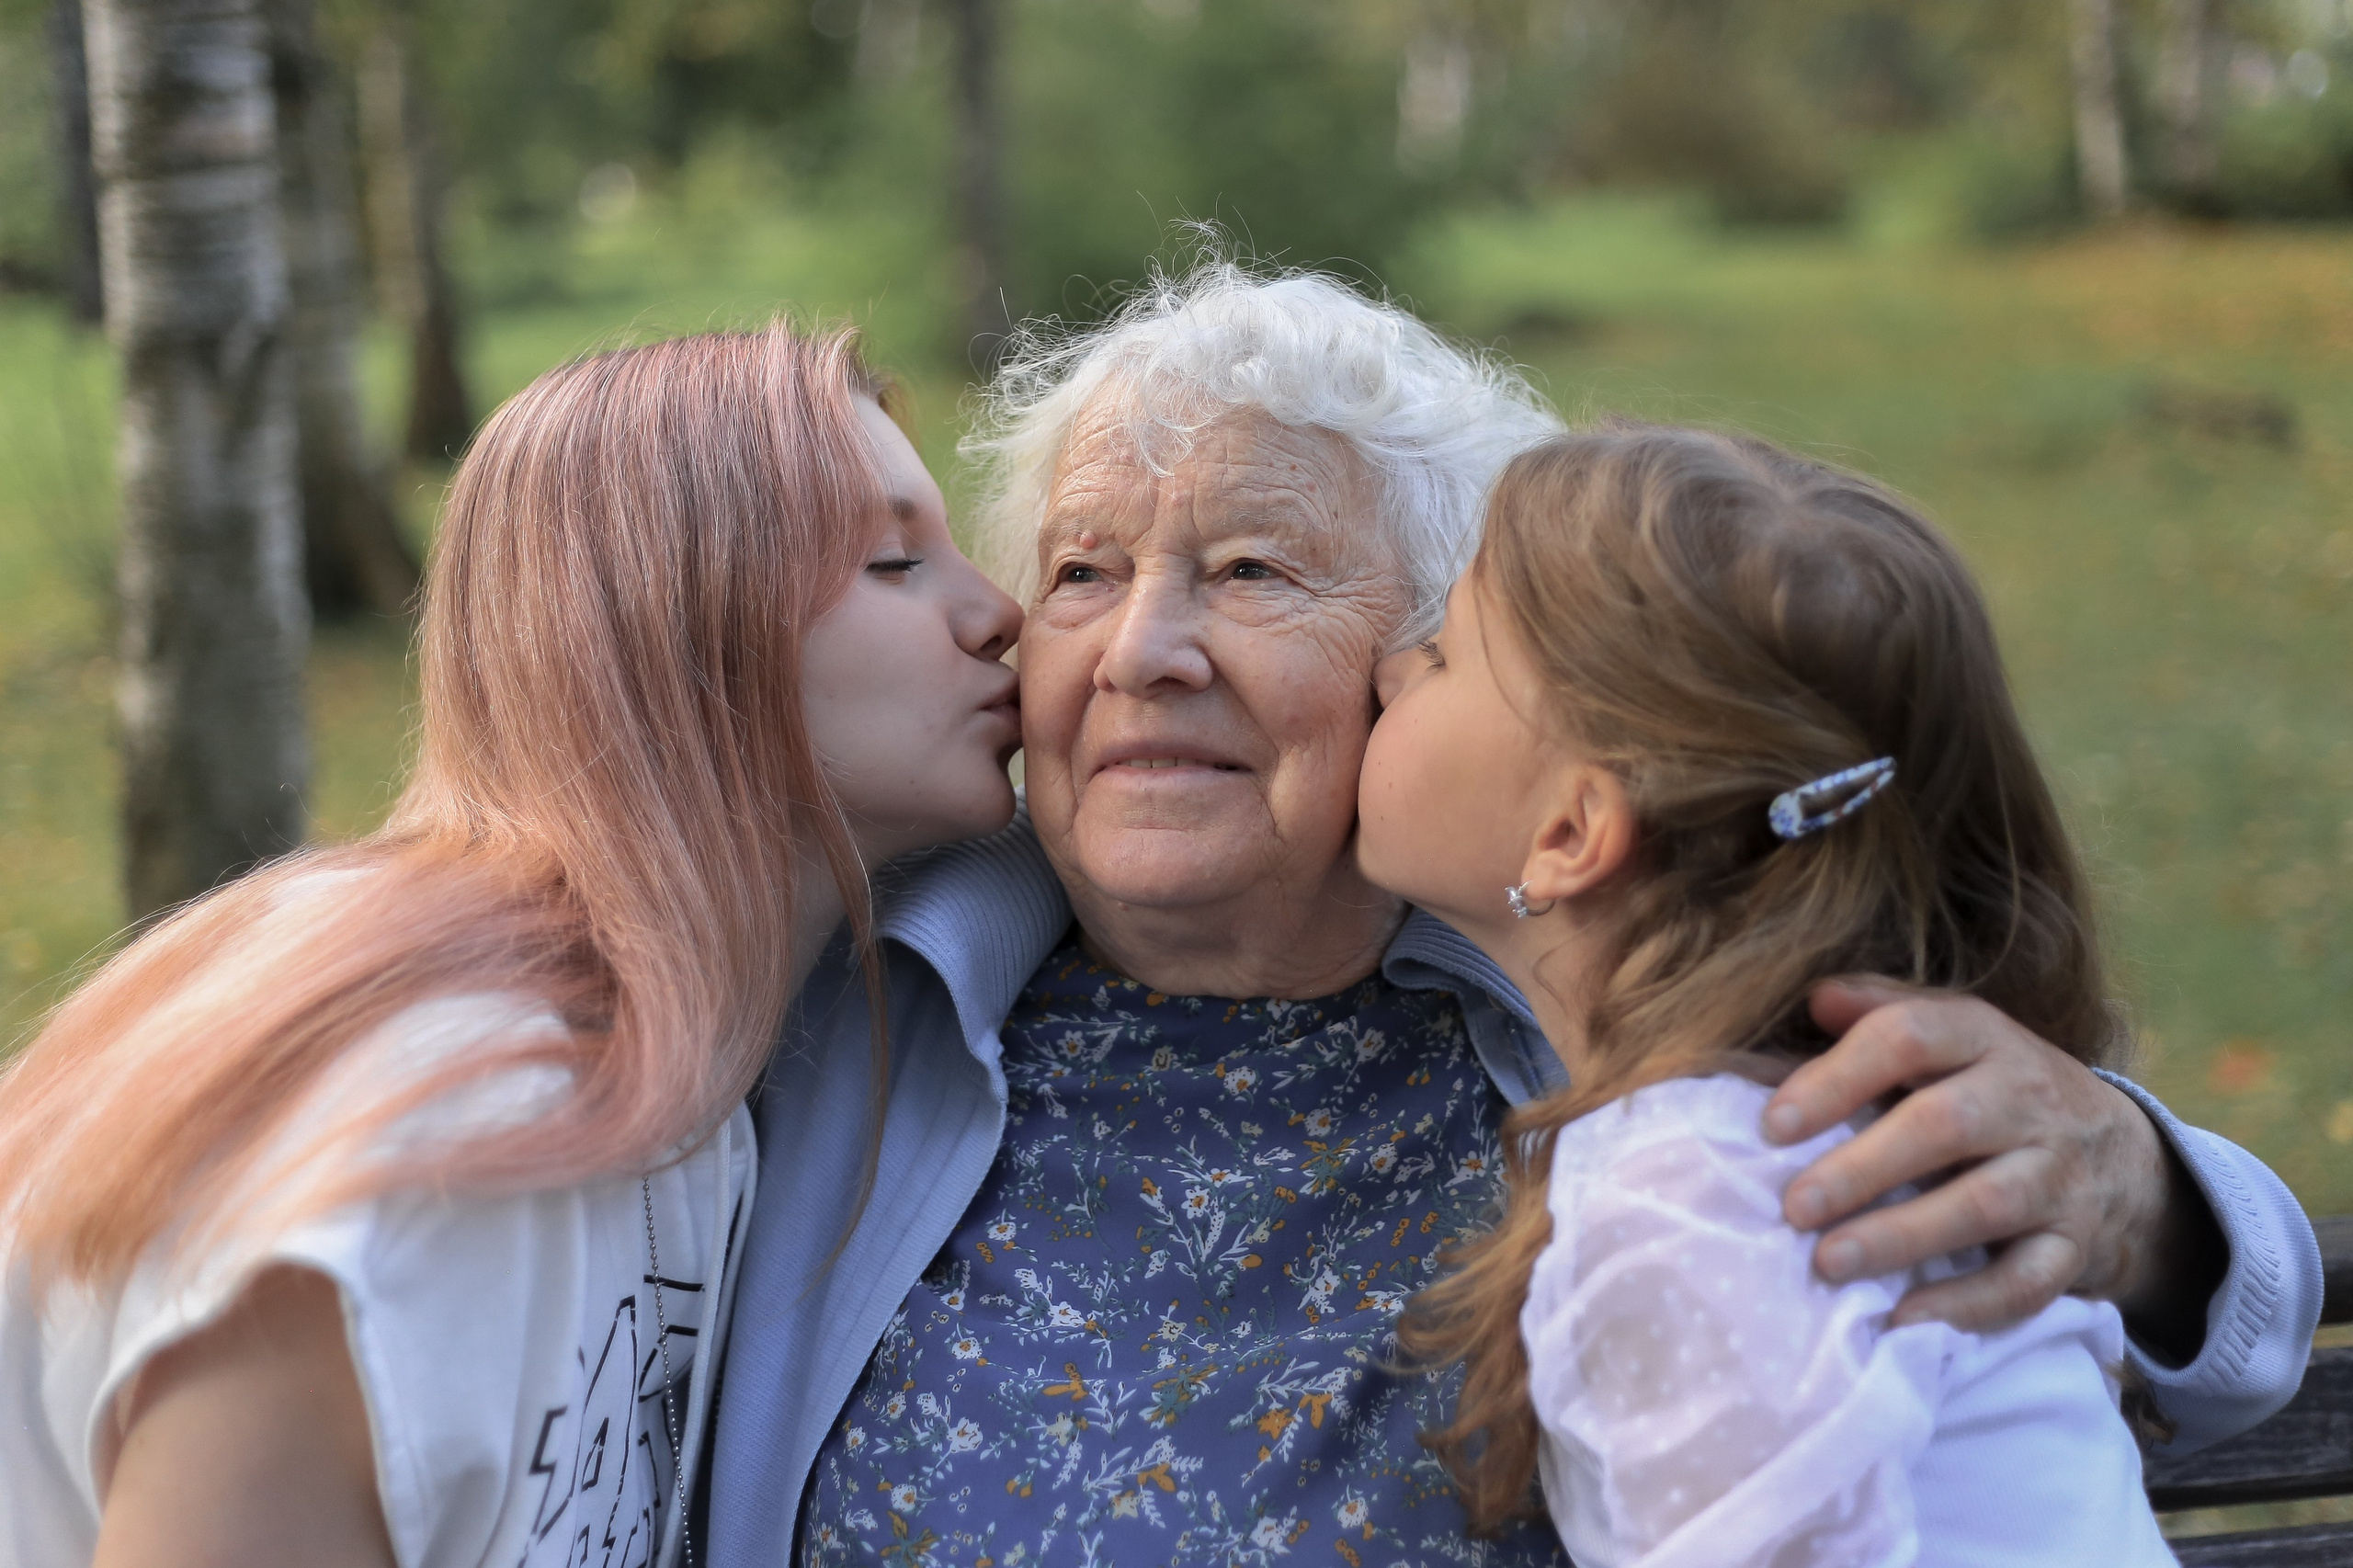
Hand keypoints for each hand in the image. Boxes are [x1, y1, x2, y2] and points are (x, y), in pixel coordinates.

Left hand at [1762, 977, 2215, 1341]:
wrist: (2122, 1156)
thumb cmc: (1994, 1089)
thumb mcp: (1952, 1034)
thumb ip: (1882, 1011)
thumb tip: (1814, 998)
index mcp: (1983, 1036)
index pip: (1909, 1036)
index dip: (1838, 1077)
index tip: (1772, 1124)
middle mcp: (2028, 1099)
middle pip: (1945, 1124)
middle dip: (1863, 1167)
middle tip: (1793, 1206)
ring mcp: (2058, 1175)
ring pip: (1985, 1206)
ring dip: (1902, 1236)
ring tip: (1828, 1262)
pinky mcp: (2074, 1246)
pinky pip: (2029, 1280)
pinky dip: (1968, 1305)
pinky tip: (1905, 1318)